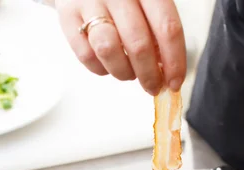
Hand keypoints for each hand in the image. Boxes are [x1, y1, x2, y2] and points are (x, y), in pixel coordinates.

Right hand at [55, 0, 185, 95]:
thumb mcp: (145, 2)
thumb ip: (158, 29)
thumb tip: (166, 69)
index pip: (167, 27)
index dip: (174, 61)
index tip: (174, 82)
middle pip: (139, 44)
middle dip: (149, 75)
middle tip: (153, 87)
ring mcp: (90, 3)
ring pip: (109, 50)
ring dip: (123, 72)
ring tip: (128, 73)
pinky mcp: (68, 17)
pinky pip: (86, 56)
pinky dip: (101, 69)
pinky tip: (108, 65)